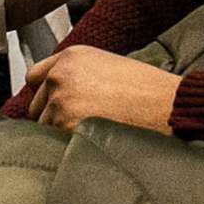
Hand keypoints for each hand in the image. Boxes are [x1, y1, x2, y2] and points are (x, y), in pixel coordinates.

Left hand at [23, 47, 180, 134]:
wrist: (167, 107)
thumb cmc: (147, 90)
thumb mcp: (108, 66)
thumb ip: (77, 74)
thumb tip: (56, 95)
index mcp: (71, 56)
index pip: (35, 77)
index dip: (46, 94)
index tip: (55, 105)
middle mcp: (60, 75)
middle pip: (36, 104)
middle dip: (52, 116)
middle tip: (81, 124)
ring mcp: (60, 101)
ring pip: (44, 126)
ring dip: (59, 133)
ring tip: (90, 133)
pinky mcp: (65, 126)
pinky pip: (53, 143)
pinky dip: (66, 146)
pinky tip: (90, 142)